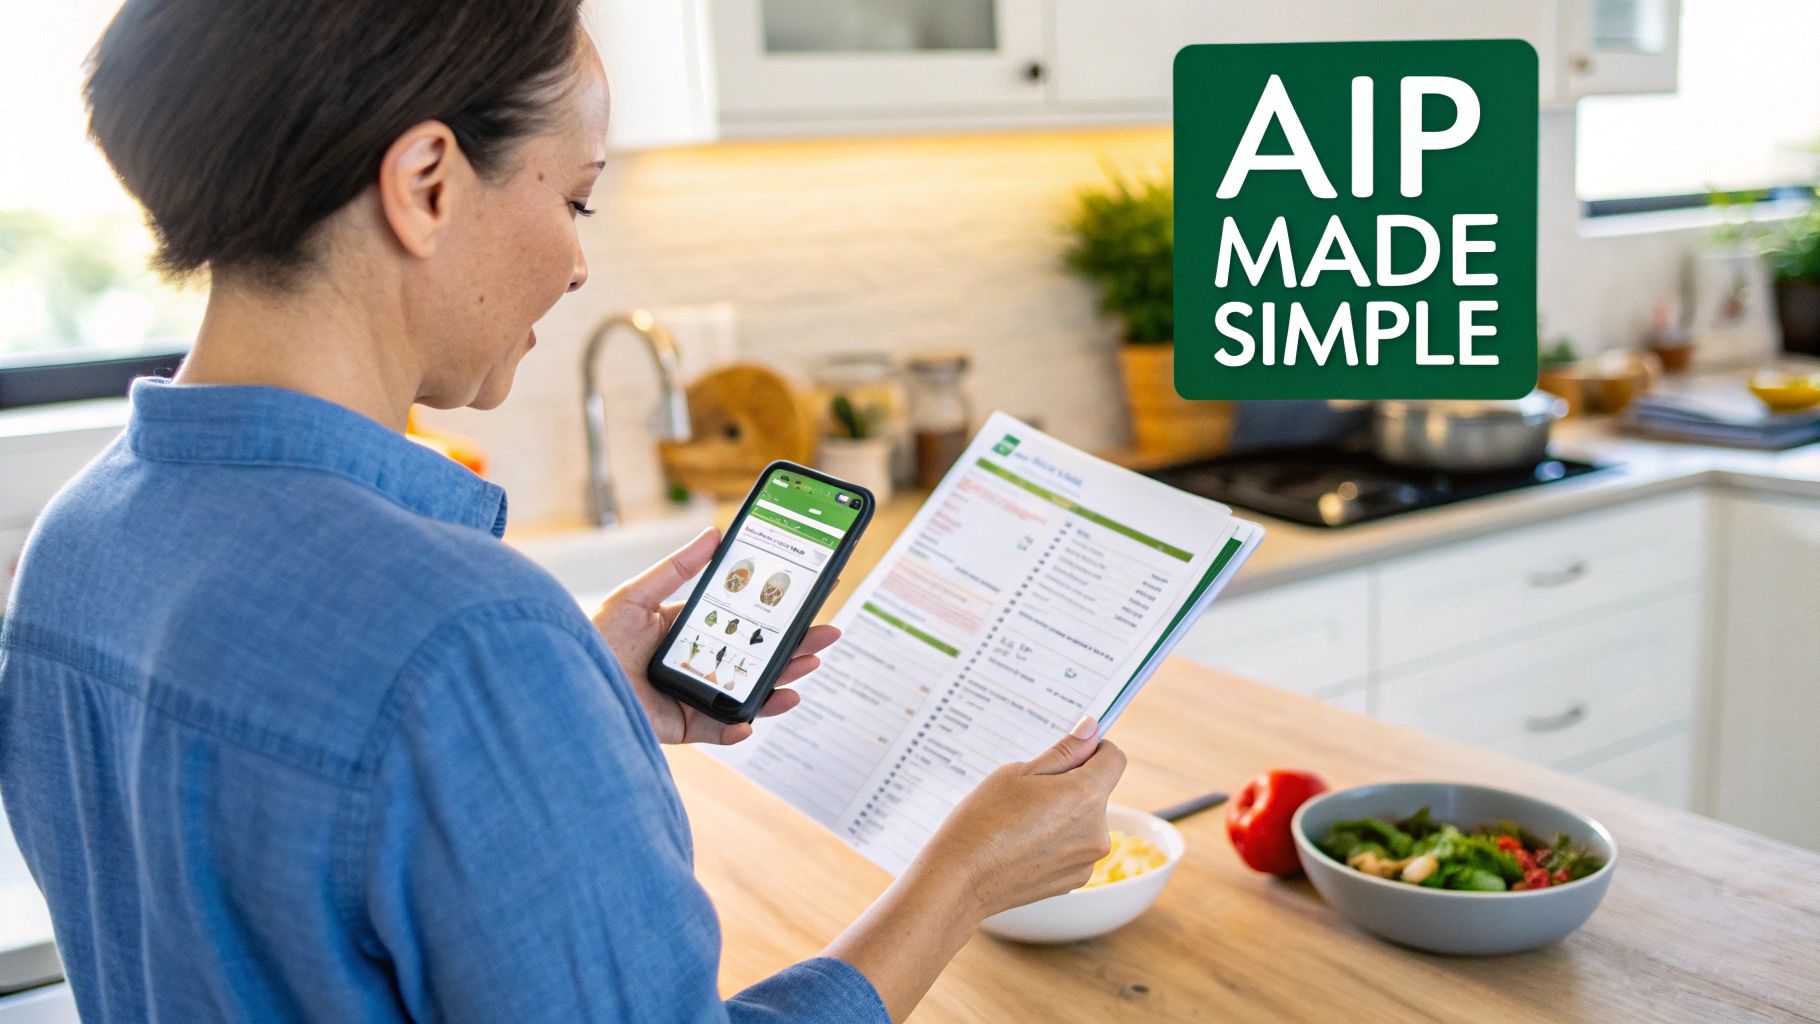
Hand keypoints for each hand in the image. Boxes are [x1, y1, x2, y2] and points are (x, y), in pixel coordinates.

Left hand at [591, 526, 840, 745]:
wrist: (565, 681)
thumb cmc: (595, 637)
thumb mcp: (637, 594)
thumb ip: (676, 568)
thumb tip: (713, 534)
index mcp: (691, 630)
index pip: (745, 622)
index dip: (777, 616)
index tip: (808, 603)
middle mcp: (699, 663)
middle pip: (757, 658)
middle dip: (794, 649)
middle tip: (826, 636)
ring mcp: (694, 696)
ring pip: (748, 693)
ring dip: (780, 685)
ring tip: (804, 672)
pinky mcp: (682, 727)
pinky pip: (717, 730)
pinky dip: (736, 728)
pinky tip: (751, 720)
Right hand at [911, 716, 1126, 920]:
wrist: (960, 878)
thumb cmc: (982, 820)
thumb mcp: (1018, 773)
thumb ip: (1063, 752)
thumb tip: (1091, 729)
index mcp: (1085, 796)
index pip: (1114, 759)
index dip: (1095, 750)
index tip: (1072, 753)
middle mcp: (1097, 831)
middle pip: (1098, 792)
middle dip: (1073, 785)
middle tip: (1031, 792)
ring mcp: (1087, 860)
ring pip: (1086, 821)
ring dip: (1066, 814)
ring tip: (1023, 822)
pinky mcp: (1075, 880)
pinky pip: (1076, 847)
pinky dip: (1058, 841)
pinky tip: (1025, 845)